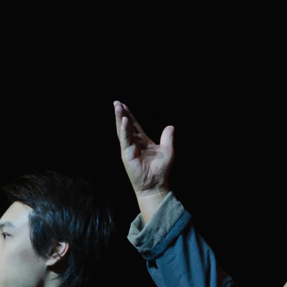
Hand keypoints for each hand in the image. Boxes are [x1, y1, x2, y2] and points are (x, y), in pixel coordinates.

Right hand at [114, 100, 174, 220]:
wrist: (156, 184)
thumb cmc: (161, 170)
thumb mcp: (167, 150)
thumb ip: (167, 138)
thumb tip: (170, 126)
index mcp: (142, 142)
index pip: (134, 125)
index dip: (129, 115)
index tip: (124, 105)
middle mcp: (133, 144)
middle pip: (126, 125)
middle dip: (121, 114)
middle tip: (116, 102)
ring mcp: (129, 149)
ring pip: (123, 131)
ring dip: (119, 118)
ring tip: (117, 107)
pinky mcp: (127, 155)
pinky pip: (125, 140)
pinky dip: (124, 130)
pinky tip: (123, 120)